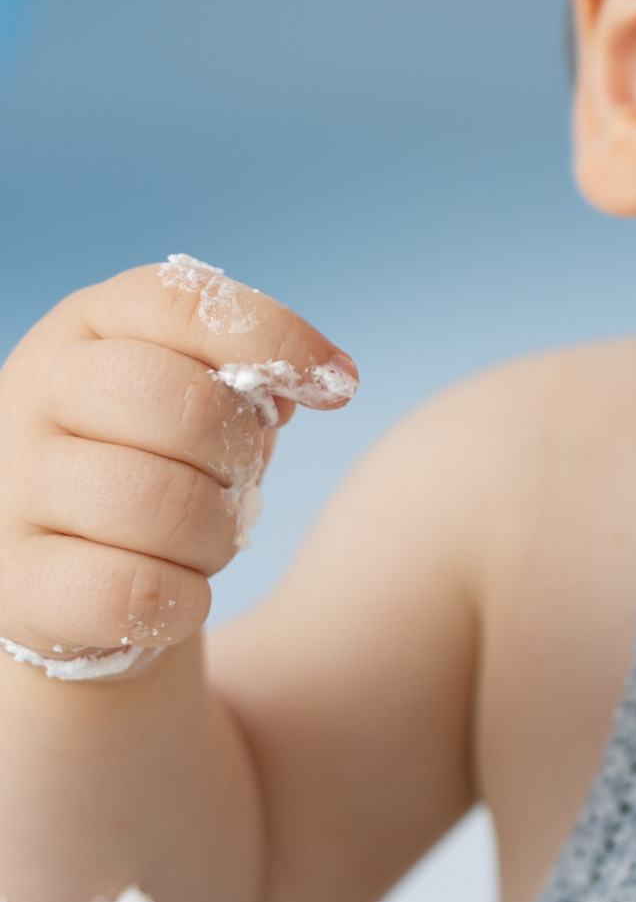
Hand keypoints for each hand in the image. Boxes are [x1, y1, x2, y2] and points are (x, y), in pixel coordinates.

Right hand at [0, 258, 356, 677]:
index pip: (182, 301)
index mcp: (85, 328)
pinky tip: (178, 594)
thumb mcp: (194, 409)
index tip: (337, 384)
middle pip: (181, 403)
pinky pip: (133, 590)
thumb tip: (310, 382)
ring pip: (162, 503)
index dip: (273, 337)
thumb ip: (245, 381)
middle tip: (235, 486)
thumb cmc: (152, 473)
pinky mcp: (13, 582)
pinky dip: (184, 600)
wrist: (69, 585)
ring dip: (215, 537)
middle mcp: (31, 392)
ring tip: (200, 543)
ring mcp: (12, 486)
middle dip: (238, 456)